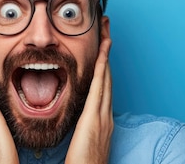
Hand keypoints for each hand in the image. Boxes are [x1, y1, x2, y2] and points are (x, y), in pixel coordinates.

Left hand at [65, 38, 112, 163]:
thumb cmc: (83, 163)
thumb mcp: (83, 140)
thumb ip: (82, 128)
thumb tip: (77, 120)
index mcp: (100, 119)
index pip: (102, 87)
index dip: (102, 66)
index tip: (101, 49)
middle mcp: (104, 115)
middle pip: (107, 78)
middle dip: (107, 55)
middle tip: (107, 33)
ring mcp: (102, 116)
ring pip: (106, 80)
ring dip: (106, 57)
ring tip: (107, 37)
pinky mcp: (95, 120)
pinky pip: (99, 91)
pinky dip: (102, 73)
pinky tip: (102, 58)